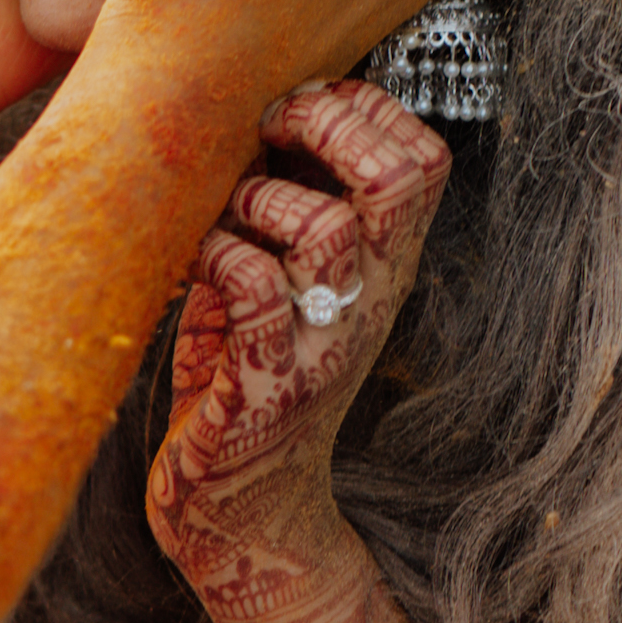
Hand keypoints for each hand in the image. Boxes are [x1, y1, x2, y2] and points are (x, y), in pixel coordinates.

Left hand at [147, 81, 449, 622]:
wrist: (244, 513)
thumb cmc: (244, 379)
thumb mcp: (282, 283)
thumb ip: (284, 211)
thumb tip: (254, 116)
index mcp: (381, 267)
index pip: (423, 158)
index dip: (363, 110)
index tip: (296, 114)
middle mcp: (368, 300)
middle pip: (398, 179)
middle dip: (329, 126)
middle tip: (269, 135)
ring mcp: (324, 343)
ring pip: (322, 226)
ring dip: (257, 201)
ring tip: (224, 222)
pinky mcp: (268, 385)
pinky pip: (255, 288)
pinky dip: (218, 257)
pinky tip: (199, 267)